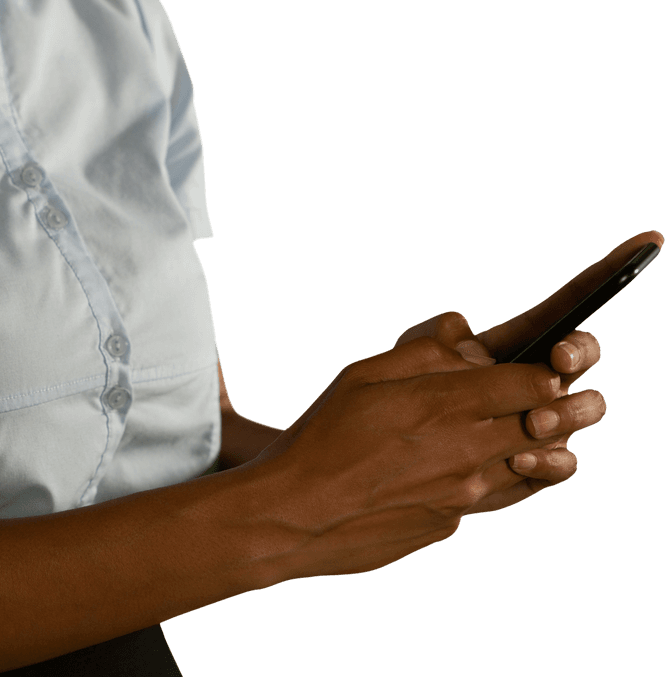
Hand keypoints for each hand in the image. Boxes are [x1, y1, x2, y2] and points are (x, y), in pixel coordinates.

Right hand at [243, 320, 565, 578]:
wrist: (293, 516)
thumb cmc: (319, 438)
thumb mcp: (360, 375)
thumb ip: (422, 351)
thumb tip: (469, 337)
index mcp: (444, 405)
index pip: (533, 382)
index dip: (546, 372)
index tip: (542, 369)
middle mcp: (466, 452)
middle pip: (548, 426)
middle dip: (566, 409)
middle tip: (569, 401)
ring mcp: (463, 496)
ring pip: (530, 467)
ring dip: (533, 447)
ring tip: (522, 435)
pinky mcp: (449, 525)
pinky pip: (489, 497)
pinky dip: (487, 479)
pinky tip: (457, 468)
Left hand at [410, 231, 661, 512]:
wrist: (396, 458)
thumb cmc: (406, 400)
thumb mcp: (410, 357)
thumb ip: (433, 335)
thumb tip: (463, 328)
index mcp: (516, 346)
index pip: (564, 306)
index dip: (604, 272)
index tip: (646, 239)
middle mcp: (539, 382)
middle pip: (583, 355)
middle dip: (579, 352)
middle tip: (556, 361)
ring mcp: (544, 422)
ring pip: (584, 410)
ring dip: (566, 412)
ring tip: (530, 422)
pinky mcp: (536, 465)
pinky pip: (563, 463)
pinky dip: (548, 460)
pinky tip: (519, 457)